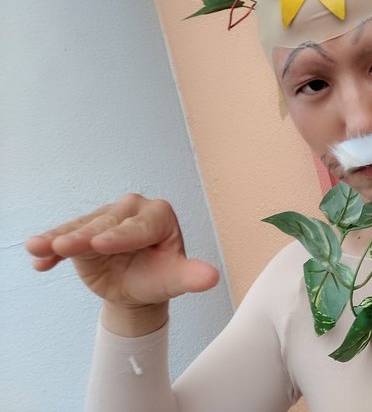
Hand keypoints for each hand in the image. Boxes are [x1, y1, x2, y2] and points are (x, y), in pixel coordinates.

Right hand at [26, 194, 219, 333]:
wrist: (136, 286)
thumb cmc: (159, 278)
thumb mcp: (174, 280)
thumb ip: (191, 277)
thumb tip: (212, 279)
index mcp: (160, 215)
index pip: (138, 227)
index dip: (120, 237)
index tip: (102, 245)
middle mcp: (133, 209)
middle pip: (106, 225)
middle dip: (85, 237)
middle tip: (65, 246)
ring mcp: (107, 217)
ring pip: (82, 227)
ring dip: (60, 238)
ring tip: (40, 247)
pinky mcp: (85, 227)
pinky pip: (65, 235)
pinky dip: (50, 246)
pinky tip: (37, 257)